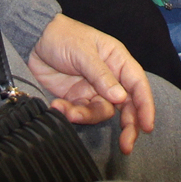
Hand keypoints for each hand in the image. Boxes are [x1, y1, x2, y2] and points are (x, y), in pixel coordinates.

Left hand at [27, 15, 154, 153]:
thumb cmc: (62, 36)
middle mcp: (109, 77)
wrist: (33, 40)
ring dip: (86, 116)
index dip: (145, 106)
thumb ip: (101, 75)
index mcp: (117, 60)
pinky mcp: (75, 99)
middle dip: (128, 126)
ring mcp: (92, 89)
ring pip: (100, 112)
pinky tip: (56, 106)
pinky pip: (80, 113)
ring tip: (67, 111)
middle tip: (126, 146)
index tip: (147, 126)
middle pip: (126, 105)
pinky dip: (69, 113)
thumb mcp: (83, 52)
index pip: (137, 85)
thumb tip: (120, 97)